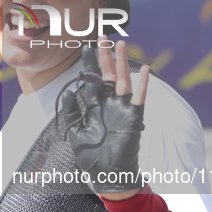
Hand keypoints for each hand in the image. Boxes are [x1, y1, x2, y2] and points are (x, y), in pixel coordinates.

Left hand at [61, 37, 148, 199]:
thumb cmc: (91, 156)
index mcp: (95, 105)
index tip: (85, 46)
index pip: (92, 79)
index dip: (89, 63)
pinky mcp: (134, 117)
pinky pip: (139, 98)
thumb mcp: (77, 131)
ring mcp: (123, 108)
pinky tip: (144, 69)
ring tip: (121, 44)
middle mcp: (109, 103)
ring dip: (122, 63)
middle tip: (102, 36)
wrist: (108, 174)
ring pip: (123, 80)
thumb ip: (73, 111)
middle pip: (108, 74)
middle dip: (105, 56)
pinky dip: (142, 84)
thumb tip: (67, 91)